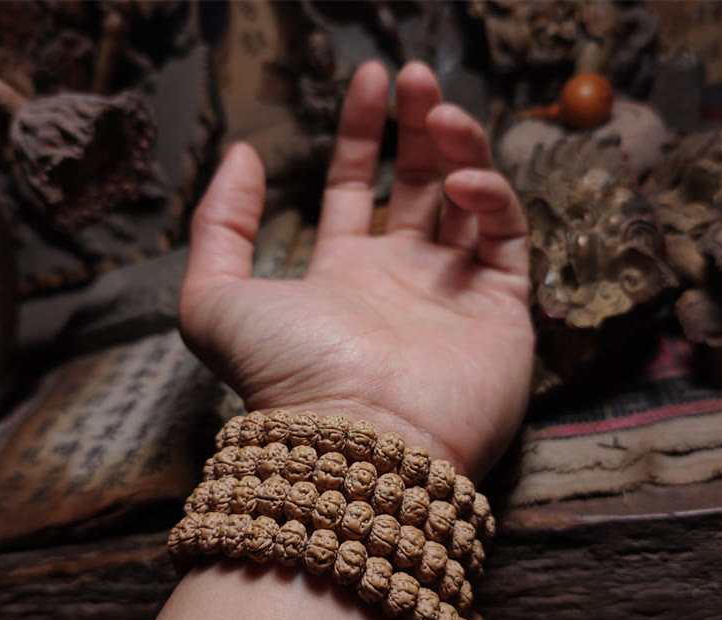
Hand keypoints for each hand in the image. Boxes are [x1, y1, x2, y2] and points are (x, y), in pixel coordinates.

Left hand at [179, 61, 532, 480]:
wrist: (357, 442)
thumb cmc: (285, 377)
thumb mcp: (215, 300)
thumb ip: (219, 226)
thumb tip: (242, 155)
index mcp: (343, 274)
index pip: (358, 189)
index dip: (362, 133)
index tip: (368, 79)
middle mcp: (402, 280)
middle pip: (418, 186)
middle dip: (417, 126)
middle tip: (414, 75)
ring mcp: (454, 294)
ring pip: (470, 201)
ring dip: (459, 148)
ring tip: (439, 110)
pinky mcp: (502, 310)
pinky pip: (506, 237)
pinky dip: (490, 197)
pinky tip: (460, 182)